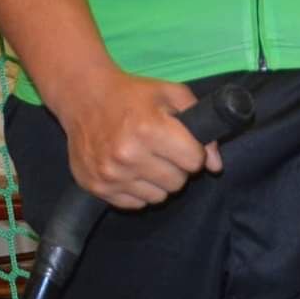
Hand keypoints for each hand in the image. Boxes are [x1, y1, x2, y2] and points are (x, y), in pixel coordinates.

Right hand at [52, 68, 217, 210]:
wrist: (84, 96)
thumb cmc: (133, 94)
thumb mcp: (172, 95)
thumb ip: (201, 127)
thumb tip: (215, 166)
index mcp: (149, 129)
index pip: (193, 162)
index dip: (193, 152)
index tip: (182, 143)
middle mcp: (128, 155)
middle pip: (177, 183)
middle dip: (177, 168)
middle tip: (164, 151)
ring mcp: (110, 174)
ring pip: (158, 197)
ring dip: (158, 181)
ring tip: (147, 160)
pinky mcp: (96, 187)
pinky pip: (135, 204)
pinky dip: (138, 190)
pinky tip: (131, 169)